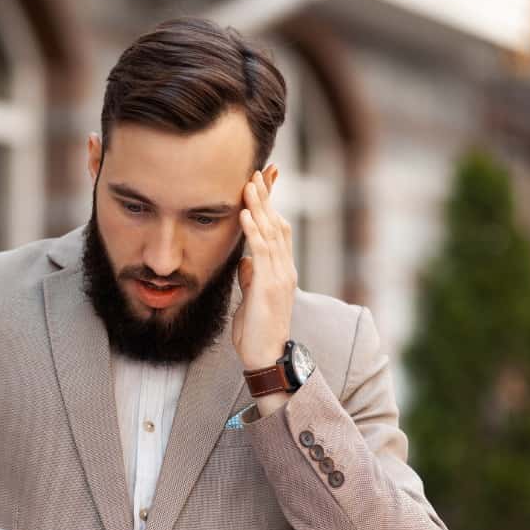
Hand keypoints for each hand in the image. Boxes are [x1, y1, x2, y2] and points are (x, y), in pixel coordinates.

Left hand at [231, 164, 295, 370]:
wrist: (265, 357)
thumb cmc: (255, 333)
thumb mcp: (251, 300)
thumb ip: (251, 278)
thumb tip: (245, 261)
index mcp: (281, 271)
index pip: (278, 230)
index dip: (271, 206)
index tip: (263, 183)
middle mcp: (285, 270)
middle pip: (278, 224)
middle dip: (267, 197)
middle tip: (257, 171)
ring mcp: (280, 277)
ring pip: (271, 233)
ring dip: (259, 206)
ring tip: (249, 183)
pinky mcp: (270, 286)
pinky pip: (262, 252)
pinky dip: (253, 230)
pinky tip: (244, 213)